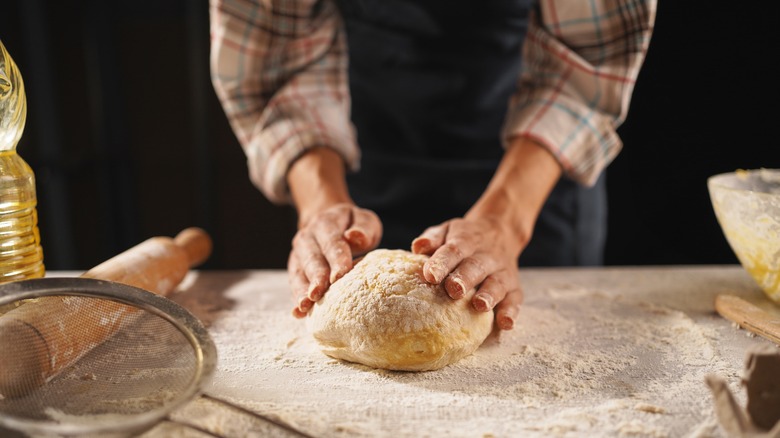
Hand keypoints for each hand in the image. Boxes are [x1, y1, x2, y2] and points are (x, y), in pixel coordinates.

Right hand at [289, 203, 381, 317]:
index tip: (340, 276)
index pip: (332, 242)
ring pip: (299, 273)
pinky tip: (298, 313)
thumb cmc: (352, 225)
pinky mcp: (295, 267)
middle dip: (316, 278)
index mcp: (325, 223)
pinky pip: (295, 283)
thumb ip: (363, 228)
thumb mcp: (364, 220)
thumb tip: (355, 236)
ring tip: (305, 307)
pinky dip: (296, 297)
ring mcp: (298, 253)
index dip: (336, 259)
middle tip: (318, 294)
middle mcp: (307, 238)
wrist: (329, 221)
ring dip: (302, 291)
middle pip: (312, 259)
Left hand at [410, 137, 562, 330]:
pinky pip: (515, 299)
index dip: (438, 262)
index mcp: (462, 242)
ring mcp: (500, 270)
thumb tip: (416, 246)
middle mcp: (482, 257)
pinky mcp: (513, 284)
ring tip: (479, 306)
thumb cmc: (462, 235)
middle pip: (473, 268)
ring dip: (488, 295)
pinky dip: (512, 312)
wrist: (501, 229)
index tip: (427, 274)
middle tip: (452, 291)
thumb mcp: (447, 228)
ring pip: (496, 283)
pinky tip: (506, 326)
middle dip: (462, 278)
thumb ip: (433, 236)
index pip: (449, 251)